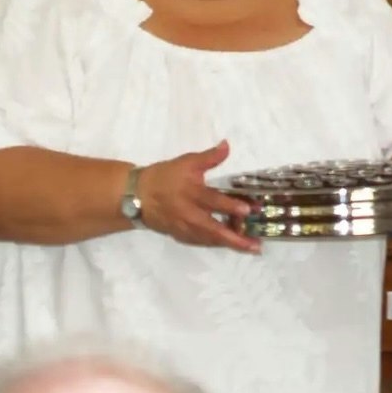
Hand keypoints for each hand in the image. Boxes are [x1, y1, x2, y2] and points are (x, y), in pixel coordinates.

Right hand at [136, 141, 260, 253]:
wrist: (135, 195)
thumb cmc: (164, 177)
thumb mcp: (187, 162)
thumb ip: (209, 157)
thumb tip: (227, 145)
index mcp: (192, 194)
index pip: (214, 202)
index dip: (231, 206)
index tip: (249, 210)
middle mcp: (190, 215)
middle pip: (215, 231)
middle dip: (236, 239)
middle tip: (255, 246)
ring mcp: (185, 228)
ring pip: (209, 240)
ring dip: (229, 244)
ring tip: (249, 247)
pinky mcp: (180, 235)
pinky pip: (200, 242)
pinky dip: (215, 244)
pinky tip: (228, 243)